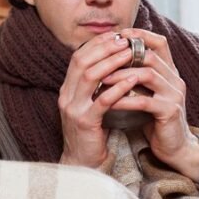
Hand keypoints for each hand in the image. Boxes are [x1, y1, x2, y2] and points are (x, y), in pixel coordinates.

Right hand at [58, 32, 136, 168]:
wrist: (83, 163)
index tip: (116, 35)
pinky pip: (102, 101)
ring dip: (112, 62)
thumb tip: (113, 62)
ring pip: (90, 77)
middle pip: (82, 62)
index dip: (96, 44)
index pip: (78, 58)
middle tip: (124, 39)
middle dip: (104, 48)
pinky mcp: (85, 123)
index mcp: (67, 89)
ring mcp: (73, 109)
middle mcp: (66, 96)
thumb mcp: (90, 104)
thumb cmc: (92, 132)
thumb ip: (96, 86)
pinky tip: (133, 80)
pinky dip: (118, 88)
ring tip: (130, 54)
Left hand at [100, 29, 198, 179]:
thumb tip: (109, 58)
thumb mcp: (145, 92)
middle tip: (101, 59)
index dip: (140, 36)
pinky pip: (144, 101)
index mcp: (170, 71)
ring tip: (101, 80)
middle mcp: (175, 79)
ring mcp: (174, 94)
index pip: (160, 42)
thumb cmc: (154, 118)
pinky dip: (124, 99)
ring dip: (121, 76)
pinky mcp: (170, 111)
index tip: (117, 35)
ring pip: (147, 75)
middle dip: (124, 56)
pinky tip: (109, 102)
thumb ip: (135, 76)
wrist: (173, 146)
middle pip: (151, 55)